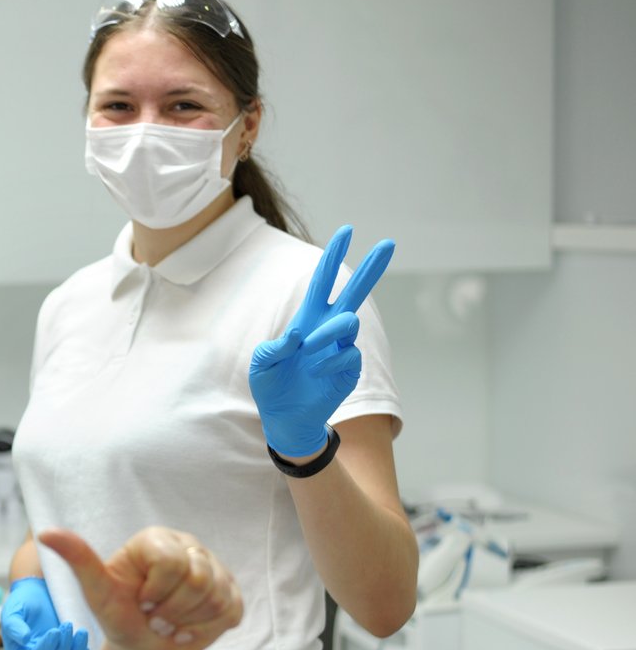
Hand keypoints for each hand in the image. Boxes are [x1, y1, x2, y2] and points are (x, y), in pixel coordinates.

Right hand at [1, 577, 90, 649]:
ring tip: (81, 632)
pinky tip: (84, 645)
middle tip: (67, 624)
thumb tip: (24, 639)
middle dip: (63, 647)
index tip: (56, 630)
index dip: (46, 649)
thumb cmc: (24, 603)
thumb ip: (13, 624)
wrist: (40, 598)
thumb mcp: (13, 610)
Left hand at [36, 527, 241, 649]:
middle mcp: (188, 546)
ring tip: (171, 621)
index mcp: (156, 539)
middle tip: (155, 616)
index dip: (156, 592)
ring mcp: (215, 568)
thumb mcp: (96, 591)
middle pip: (198, 580)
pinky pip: (230, 612)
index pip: (171, 562)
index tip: (141, 601)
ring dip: (188, 622)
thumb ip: (78, 560)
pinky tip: (189, 627)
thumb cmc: (119, 613)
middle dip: (171, 611)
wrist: (144, 645)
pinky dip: (206, 630)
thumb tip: (46, 533)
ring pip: (216, 597)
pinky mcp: (232, 591)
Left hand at [250, 224, 394, 458]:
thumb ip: (273, 348)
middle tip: (388, 243)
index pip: (323, 282)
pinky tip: (315, 372)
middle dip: (370, 268)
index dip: (333, 257)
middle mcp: (328, 329)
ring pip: (348, 323)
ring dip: (327, 333)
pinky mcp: (350, 368)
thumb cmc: (272, 386)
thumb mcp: (262, 365)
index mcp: (307, 319)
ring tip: (308, 350)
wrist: (285, 419)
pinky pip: (347, 354)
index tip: (346, 231)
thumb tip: (299, 335)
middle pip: (354, 292)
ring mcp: (341, 347)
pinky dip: (328, 361)